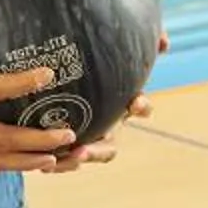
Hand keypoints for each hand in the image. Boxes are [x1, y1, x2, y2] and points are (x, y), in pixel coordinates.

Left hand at [43, 29, 165, 174]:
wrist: (65, 81)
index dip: (141, 107)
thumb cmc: (96, 62)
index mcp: (121, 105)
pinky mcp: (66, 144)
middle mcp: (107, 126)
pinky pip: (63, 160)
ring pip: (86, 156)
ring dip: (75, 161)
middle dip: (97, 152)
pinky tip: (43, 165)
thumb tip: (165, 42)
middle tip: (82, 151)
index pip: (140, 108)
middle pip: (109, 147)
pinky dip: (57, 164)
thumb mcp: (113, 50)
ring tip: (61, 159)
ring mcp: (87, 138)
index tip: (135, 102)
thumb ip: (141, 42)